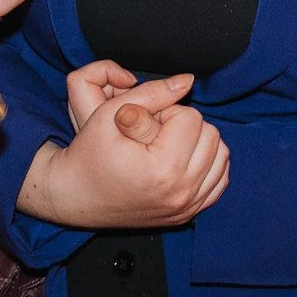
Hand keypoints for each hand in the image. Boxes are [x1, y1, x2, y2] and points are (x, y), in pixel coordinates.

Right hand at [16, 73, 229, 228]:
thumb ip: (153, 92)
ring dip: (199, 143)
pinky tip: (182, 160)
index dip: (167, 111)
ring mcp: (186, 207)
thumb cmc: (89, 153)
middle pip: (210, 135)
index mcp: (162, 169)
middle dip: (185, 126)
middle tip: (156, 132)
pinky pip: (220, 179)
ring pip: (220, 155)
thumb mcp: (112, 113)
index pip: (191, 117)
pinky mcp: (188, 215)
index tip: (145, 122)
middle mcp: (180, 192)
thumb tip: (187, 81)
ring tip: (168, 144)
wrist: (76, 195)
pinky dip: (207, 165)